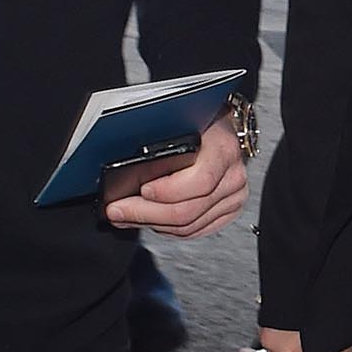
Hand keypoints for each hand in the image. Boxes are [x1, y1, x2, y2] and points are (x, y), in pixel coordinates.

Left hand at [107, 116, 246, 240]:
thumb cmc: (201, 122)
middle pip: (188, 211)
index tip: (140, 190)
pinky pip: (195, 231)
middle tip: (118, 211)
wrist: (222, 128)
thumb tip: (128, 167)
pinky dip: (169, 229)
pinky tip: (150, 221)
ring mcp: (233, 197)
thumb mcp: (182, 121)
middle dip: (145, 213)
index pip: (199, 181)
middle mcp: (232, 177)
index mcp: (223, 150)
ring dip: (152, 224)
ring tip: (126, 216)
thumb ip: (161, 141)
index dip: (165, 191)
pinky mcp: (228, 211)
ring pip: (188, 226)